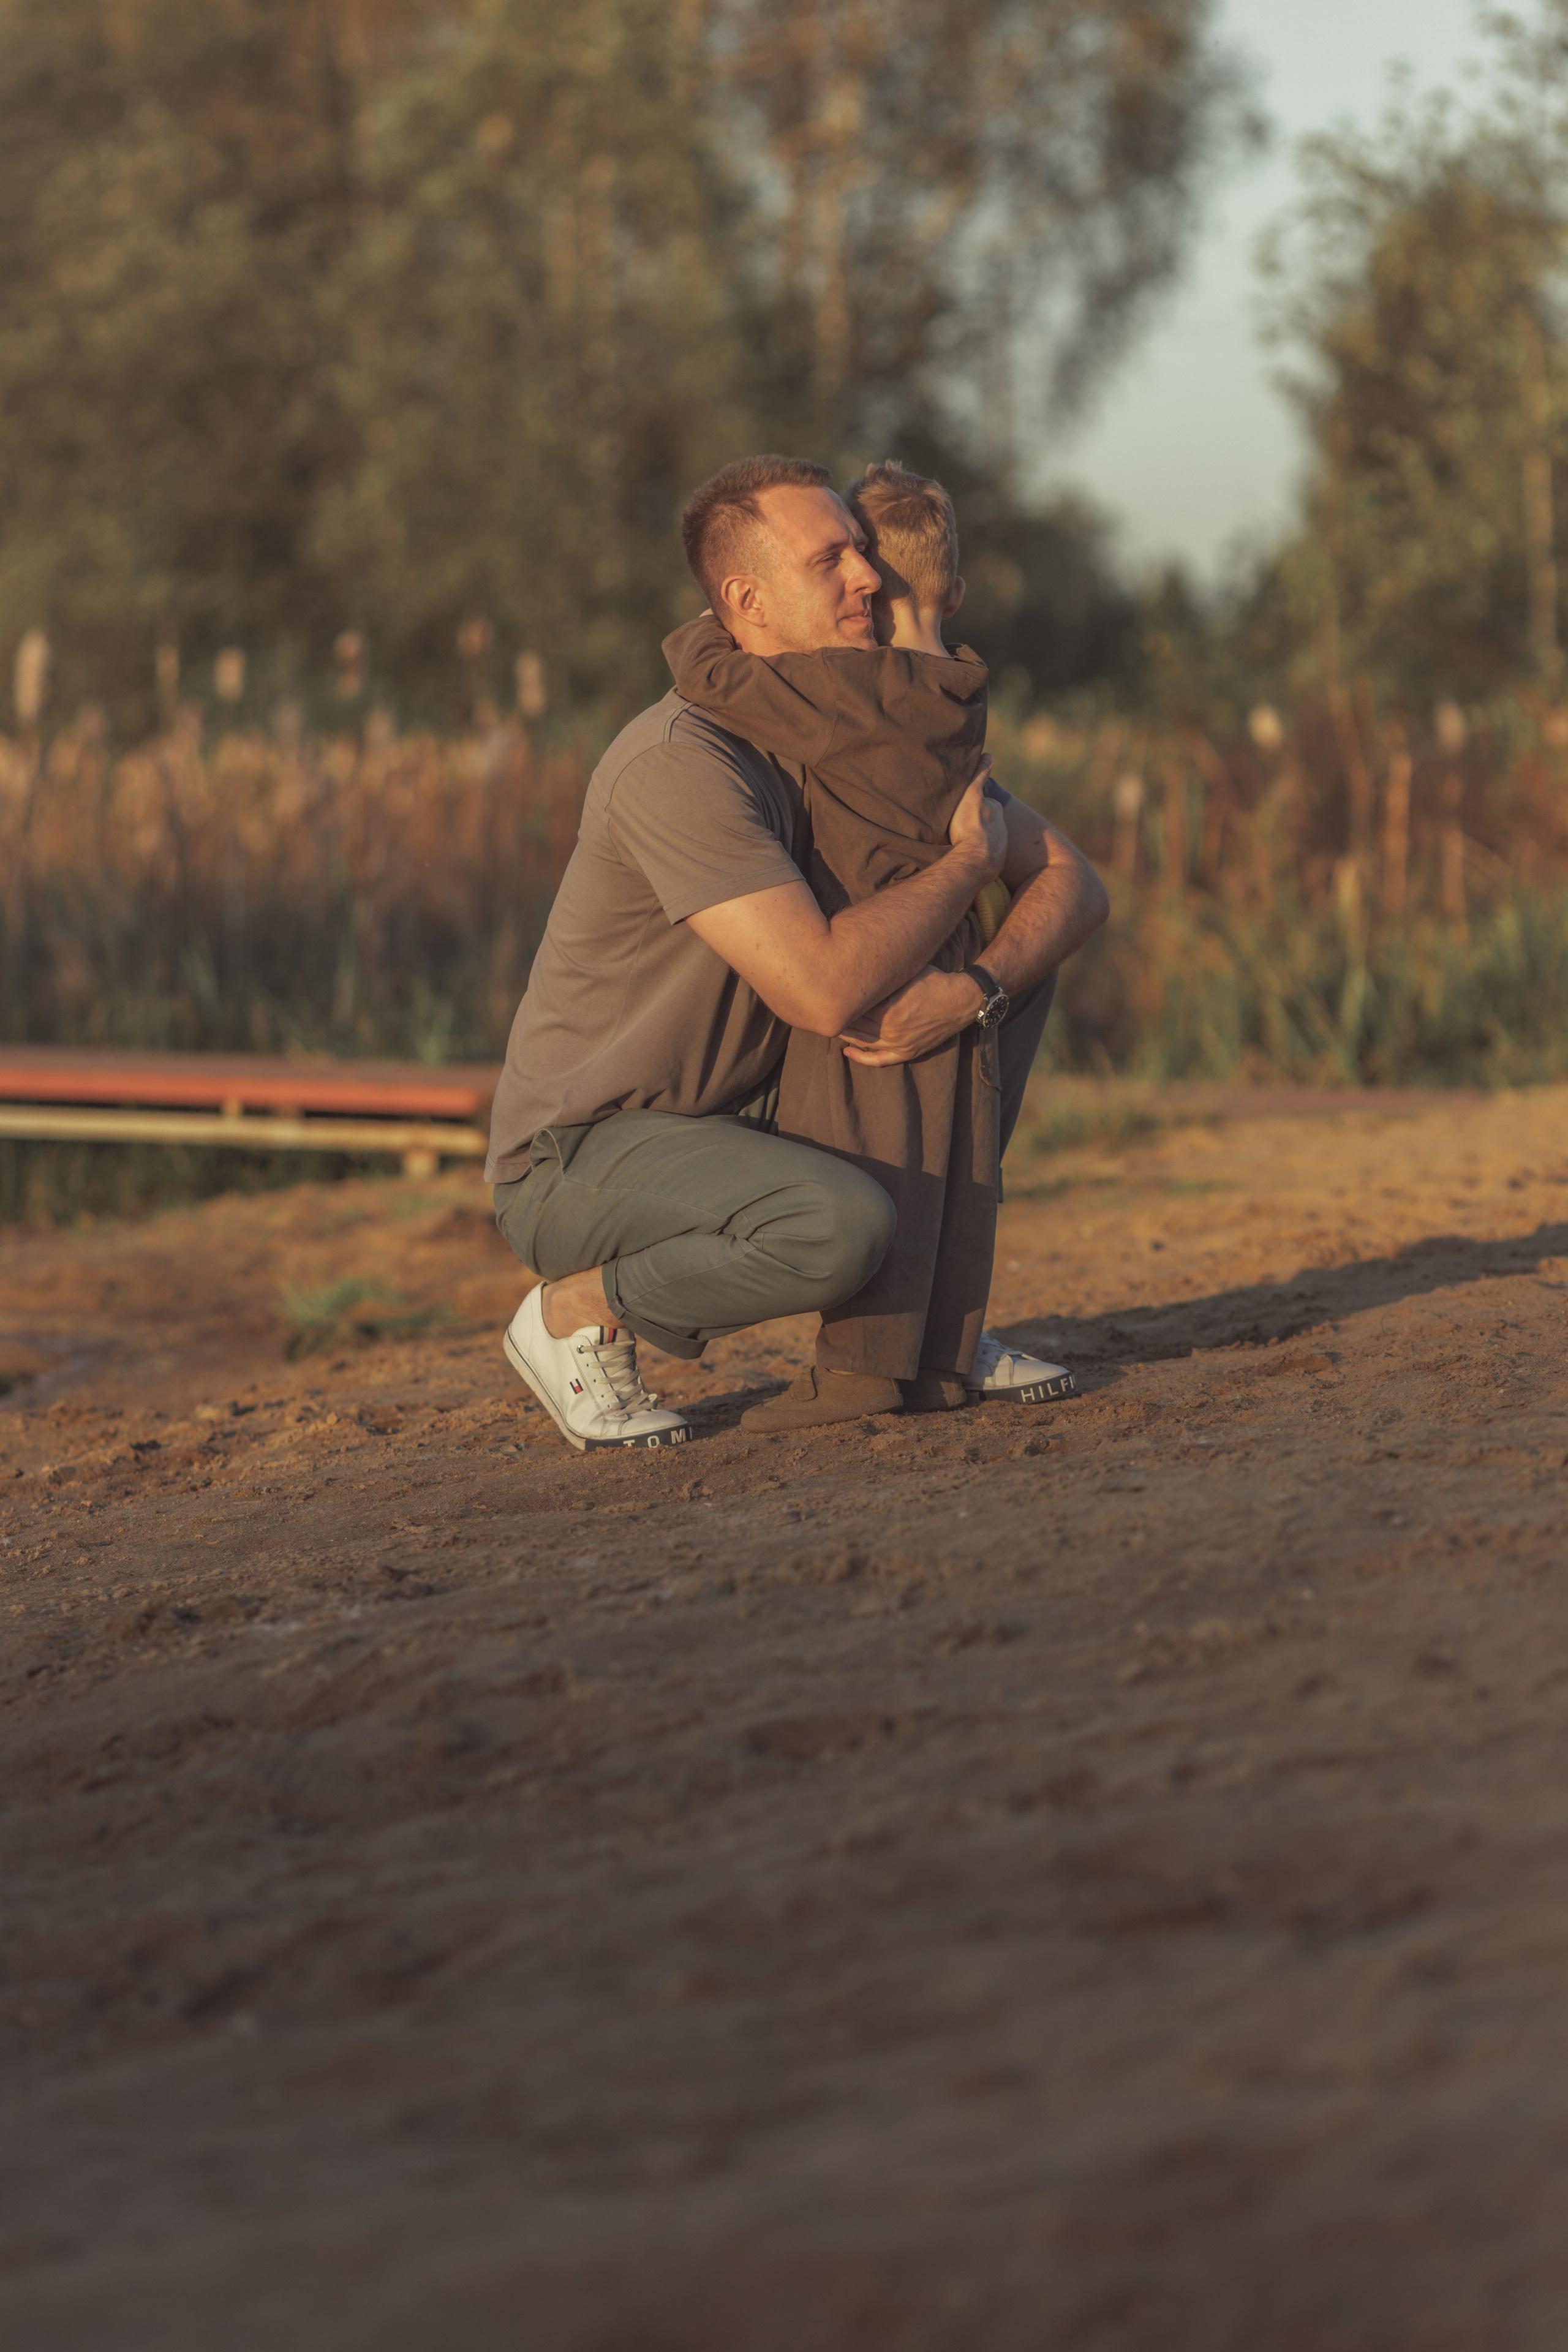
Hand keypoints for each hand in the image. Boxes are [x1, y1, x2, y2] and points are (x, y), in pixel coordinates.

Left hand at [838, 966, 983, 1065]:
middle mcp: (891, 1030)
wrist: (962, 1000)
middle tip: (821, 1007)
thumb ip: (882, 976)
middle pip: (853, 1025)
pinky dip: (860, 1057)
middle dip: (837, 1015)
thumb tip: (854, 972)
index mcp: (888, 1010)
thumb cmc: (934, 980)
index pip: (854, 1007)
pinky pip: (878, 1061)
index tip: (826, 991)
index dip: (839, 999)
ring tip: (830, 1023)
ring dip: (844, 1034)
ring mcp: (899, 1044)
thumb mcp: (906, 972)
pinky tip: (847, 1051)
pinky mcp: (907, 1052)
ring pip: (861, 1042)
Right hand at [946, 759, 1005, 880]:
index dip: (975, 805)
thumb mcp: (972, 795)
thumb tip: (990, 755)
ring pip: (989, 842)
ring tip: (963, 846)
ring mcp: (1001, 848)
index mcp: (996, 811)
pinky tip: (968, 860)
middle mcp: (1002, 829)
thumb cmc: (969, 827)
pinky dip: (980, 858)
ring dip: (980, 843)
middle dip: (979, 825)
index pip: (986, 804)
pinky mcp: (997, 866)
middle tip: (963, 828)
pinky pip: (987, 860)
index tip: (965, 810)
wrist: (976, 860)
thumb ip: (980, 775)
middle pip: (989, 824)